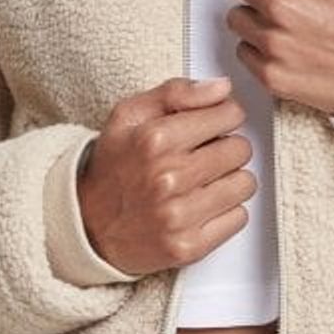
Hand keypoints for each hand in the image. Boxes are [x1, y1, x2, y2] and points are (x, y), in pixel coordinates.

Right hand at [76, 75, 256, 276]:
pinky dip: (226, 211)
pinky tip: (201, 205)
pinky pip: (238, 217)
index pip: (229, 115)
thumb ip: (175, 93)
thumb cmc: (113, 167)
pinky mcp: (189, 246)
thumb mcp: (129, 115)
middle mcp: (167, 177)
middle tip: (205, 155)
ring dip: (229, 180)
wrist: (88, 224)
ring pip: (245, 184)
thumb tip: (221, 88)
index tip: (214, 124)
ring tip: (203, 181)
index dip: (225, 116)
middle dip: (227, 148)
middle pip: (241, 149)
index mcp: (154, 139)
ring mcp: (179, 215)